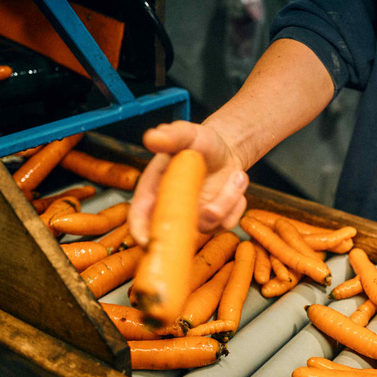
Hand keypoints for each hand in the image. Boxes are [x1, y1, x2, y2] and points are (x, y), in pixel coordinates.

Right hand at [129, 120, 247, 244]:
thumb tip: (152, 137)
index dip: (141, 232)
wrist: (224, 150)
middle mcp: (171, 209)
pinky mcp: (215, 223)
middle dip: (199, 218)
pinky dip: (237, 203)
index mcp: (154, 191)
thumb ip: (171, 136)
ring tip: (236, 175)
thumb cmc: (199, 142)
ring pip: (210, 225)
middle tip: (212, 207)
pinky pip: (228, 223)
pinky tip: (236, 183)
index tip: (150, 241)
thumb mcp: (187, 134)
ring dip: (227, 199)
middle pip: (178, 231)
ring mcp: (193, 219)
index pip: (139, 218)